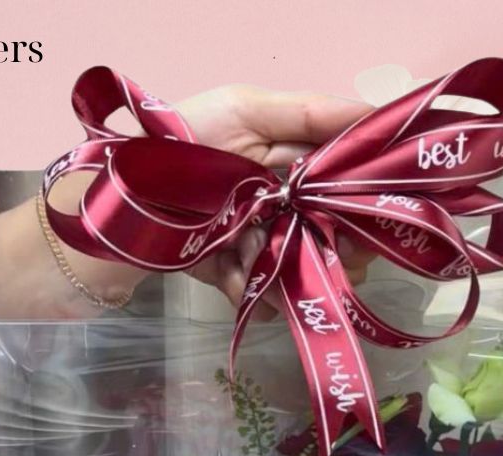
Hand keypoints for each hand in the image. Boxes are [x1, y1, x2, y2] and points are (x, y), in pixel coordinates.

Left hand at [177, 85, 375, 316]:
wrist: (123, 198)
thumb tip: (379, 113)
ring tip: (258, 252)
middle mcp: (282, 207)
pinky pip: (264, 298)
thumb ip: (311, 113)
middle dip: (335, 246)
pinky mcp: (234, 278)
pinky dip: (253, 289)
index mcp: (291, 165)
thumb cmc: (183, 142)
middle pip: (333, 238)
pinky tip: (233, 271)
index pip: (345, 187)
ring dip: (290, 270)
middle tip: (332, 248)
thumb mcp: (246, 109)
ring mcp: (260, 246)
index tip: (375, 215)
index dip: (363, 203)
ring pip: (303, 273)